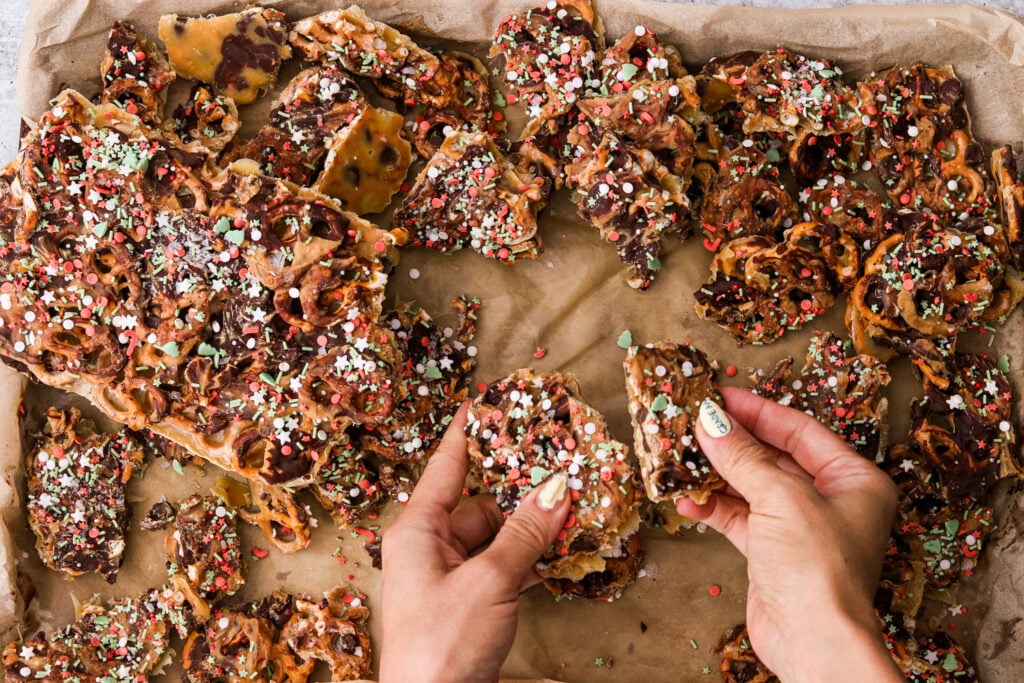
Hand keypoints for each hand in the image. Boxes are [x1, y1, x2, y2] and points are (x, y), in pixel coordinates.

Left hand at [380, 402, 571, 682]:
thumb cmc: (444, 643)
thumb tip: (558, 486)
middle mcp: (429, 546)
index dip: (468, 431)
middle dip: (520, 488)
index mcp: (417, 530)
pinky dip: (529, 558)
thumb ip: (525, 533)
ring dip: (532, 526)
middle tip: (561, 461)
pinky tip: (562, 549)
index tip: (486, 399)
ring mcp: (449, 576)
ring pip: (497, 535)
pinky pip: (502, 565)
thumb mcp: (490, 582)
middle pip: (480, 501)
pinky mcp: (468, 603)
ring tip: (574, 503)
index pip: (446, 466)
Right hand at [677, 387, 902, 682]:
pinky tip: (685, 499)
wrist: (814, 642)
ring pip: (751, 487)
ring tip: (679, 455)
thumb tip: (709, 419)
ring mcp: (800, 527)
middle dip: (731, 442)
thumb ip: (741, 456)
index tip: (719, 395)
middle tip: (692, 420)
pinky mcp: (772, 553)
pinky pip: (739, 517)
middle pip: (773, 456)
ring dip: (716, 474)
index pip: (800, 430)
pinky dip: (713, 507)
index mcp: (854, 479)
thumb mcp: (780, 498)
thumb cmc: (817, 567)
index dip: (757, 411)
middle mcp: (831, 500)